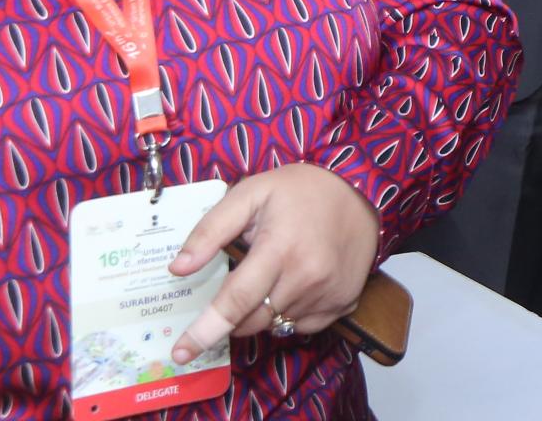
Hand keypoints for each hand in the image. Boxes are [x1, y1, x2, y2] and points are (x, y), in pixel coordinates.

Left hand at [169, 163, 378, 360]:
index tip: (181, 352)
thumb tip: (178, 268)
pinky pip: (302, 325)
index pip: (235, 301)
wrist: (362, 190)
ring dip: (261, 311)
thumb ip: (211, 229)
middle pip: (252, 321)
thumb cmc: (301, 189)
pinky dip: (288, 314)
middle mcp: (307, 277)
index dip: (205, 330)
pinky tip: (294, 285)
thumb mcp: (252, 193)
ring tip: (272, 275)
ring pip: (275, 325)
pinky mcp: (344, 302)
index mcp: (280, 249)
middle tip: (236, 285)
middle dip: (232, 315)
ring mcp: (329, 294)